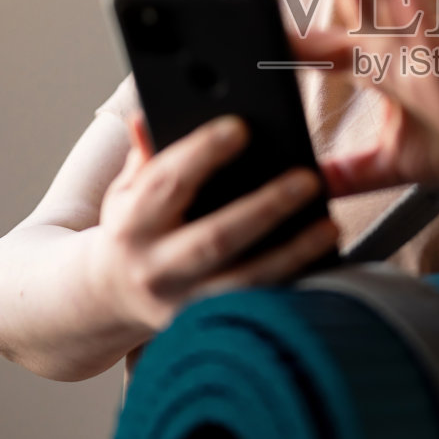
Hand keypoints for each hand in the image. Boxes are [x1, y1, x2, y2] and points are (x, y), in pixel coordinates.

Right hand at [89, 113, 338, 332]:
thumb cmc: (132, 229)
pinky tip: (323, 263)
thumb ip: (144, 154)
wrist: (109, 297)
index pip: (167, 182)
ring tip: (329, 226)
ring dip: (292, 254)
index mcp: (132, 224)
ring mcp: (183, 304)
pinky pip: (257, 307)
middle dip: (265, 208)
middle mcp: (156, 268)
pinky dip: (292, 287)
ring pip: (245, 282)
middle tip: (308, 179)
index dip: (202, 152)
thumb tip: (148, 111)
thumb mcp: (126, 190)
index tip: (241, 126)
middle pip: (215, 238)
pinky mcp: (208, 327)